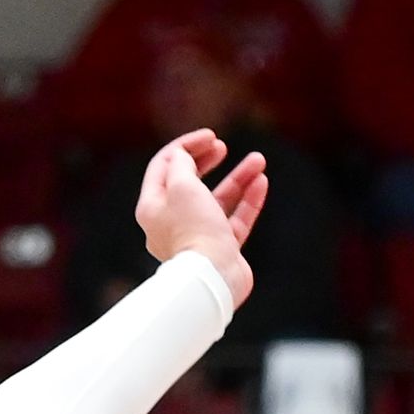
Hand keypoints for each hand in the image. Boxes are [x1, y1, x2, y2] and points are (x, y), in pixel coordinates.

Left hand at [134, 128, 267, 309]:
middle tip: (222, 146)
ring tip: (258, 160)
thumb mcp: (182, 185)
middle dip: (207, 160)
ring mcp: (198, 236)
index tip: (210, 137)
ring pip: (218, 199)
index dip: (186, 146)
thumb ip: (181, 164)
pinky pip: (235, 219)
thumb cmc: (194, 230)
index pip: (164, 166)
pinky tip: (261, 182)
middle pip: (189, 182)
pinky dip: (247, 200)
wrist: (213, 277)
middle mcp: (171, 221)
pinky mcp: (221, 249)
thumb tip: (182, 156)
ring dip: (238, 177)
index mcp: (153, 207)